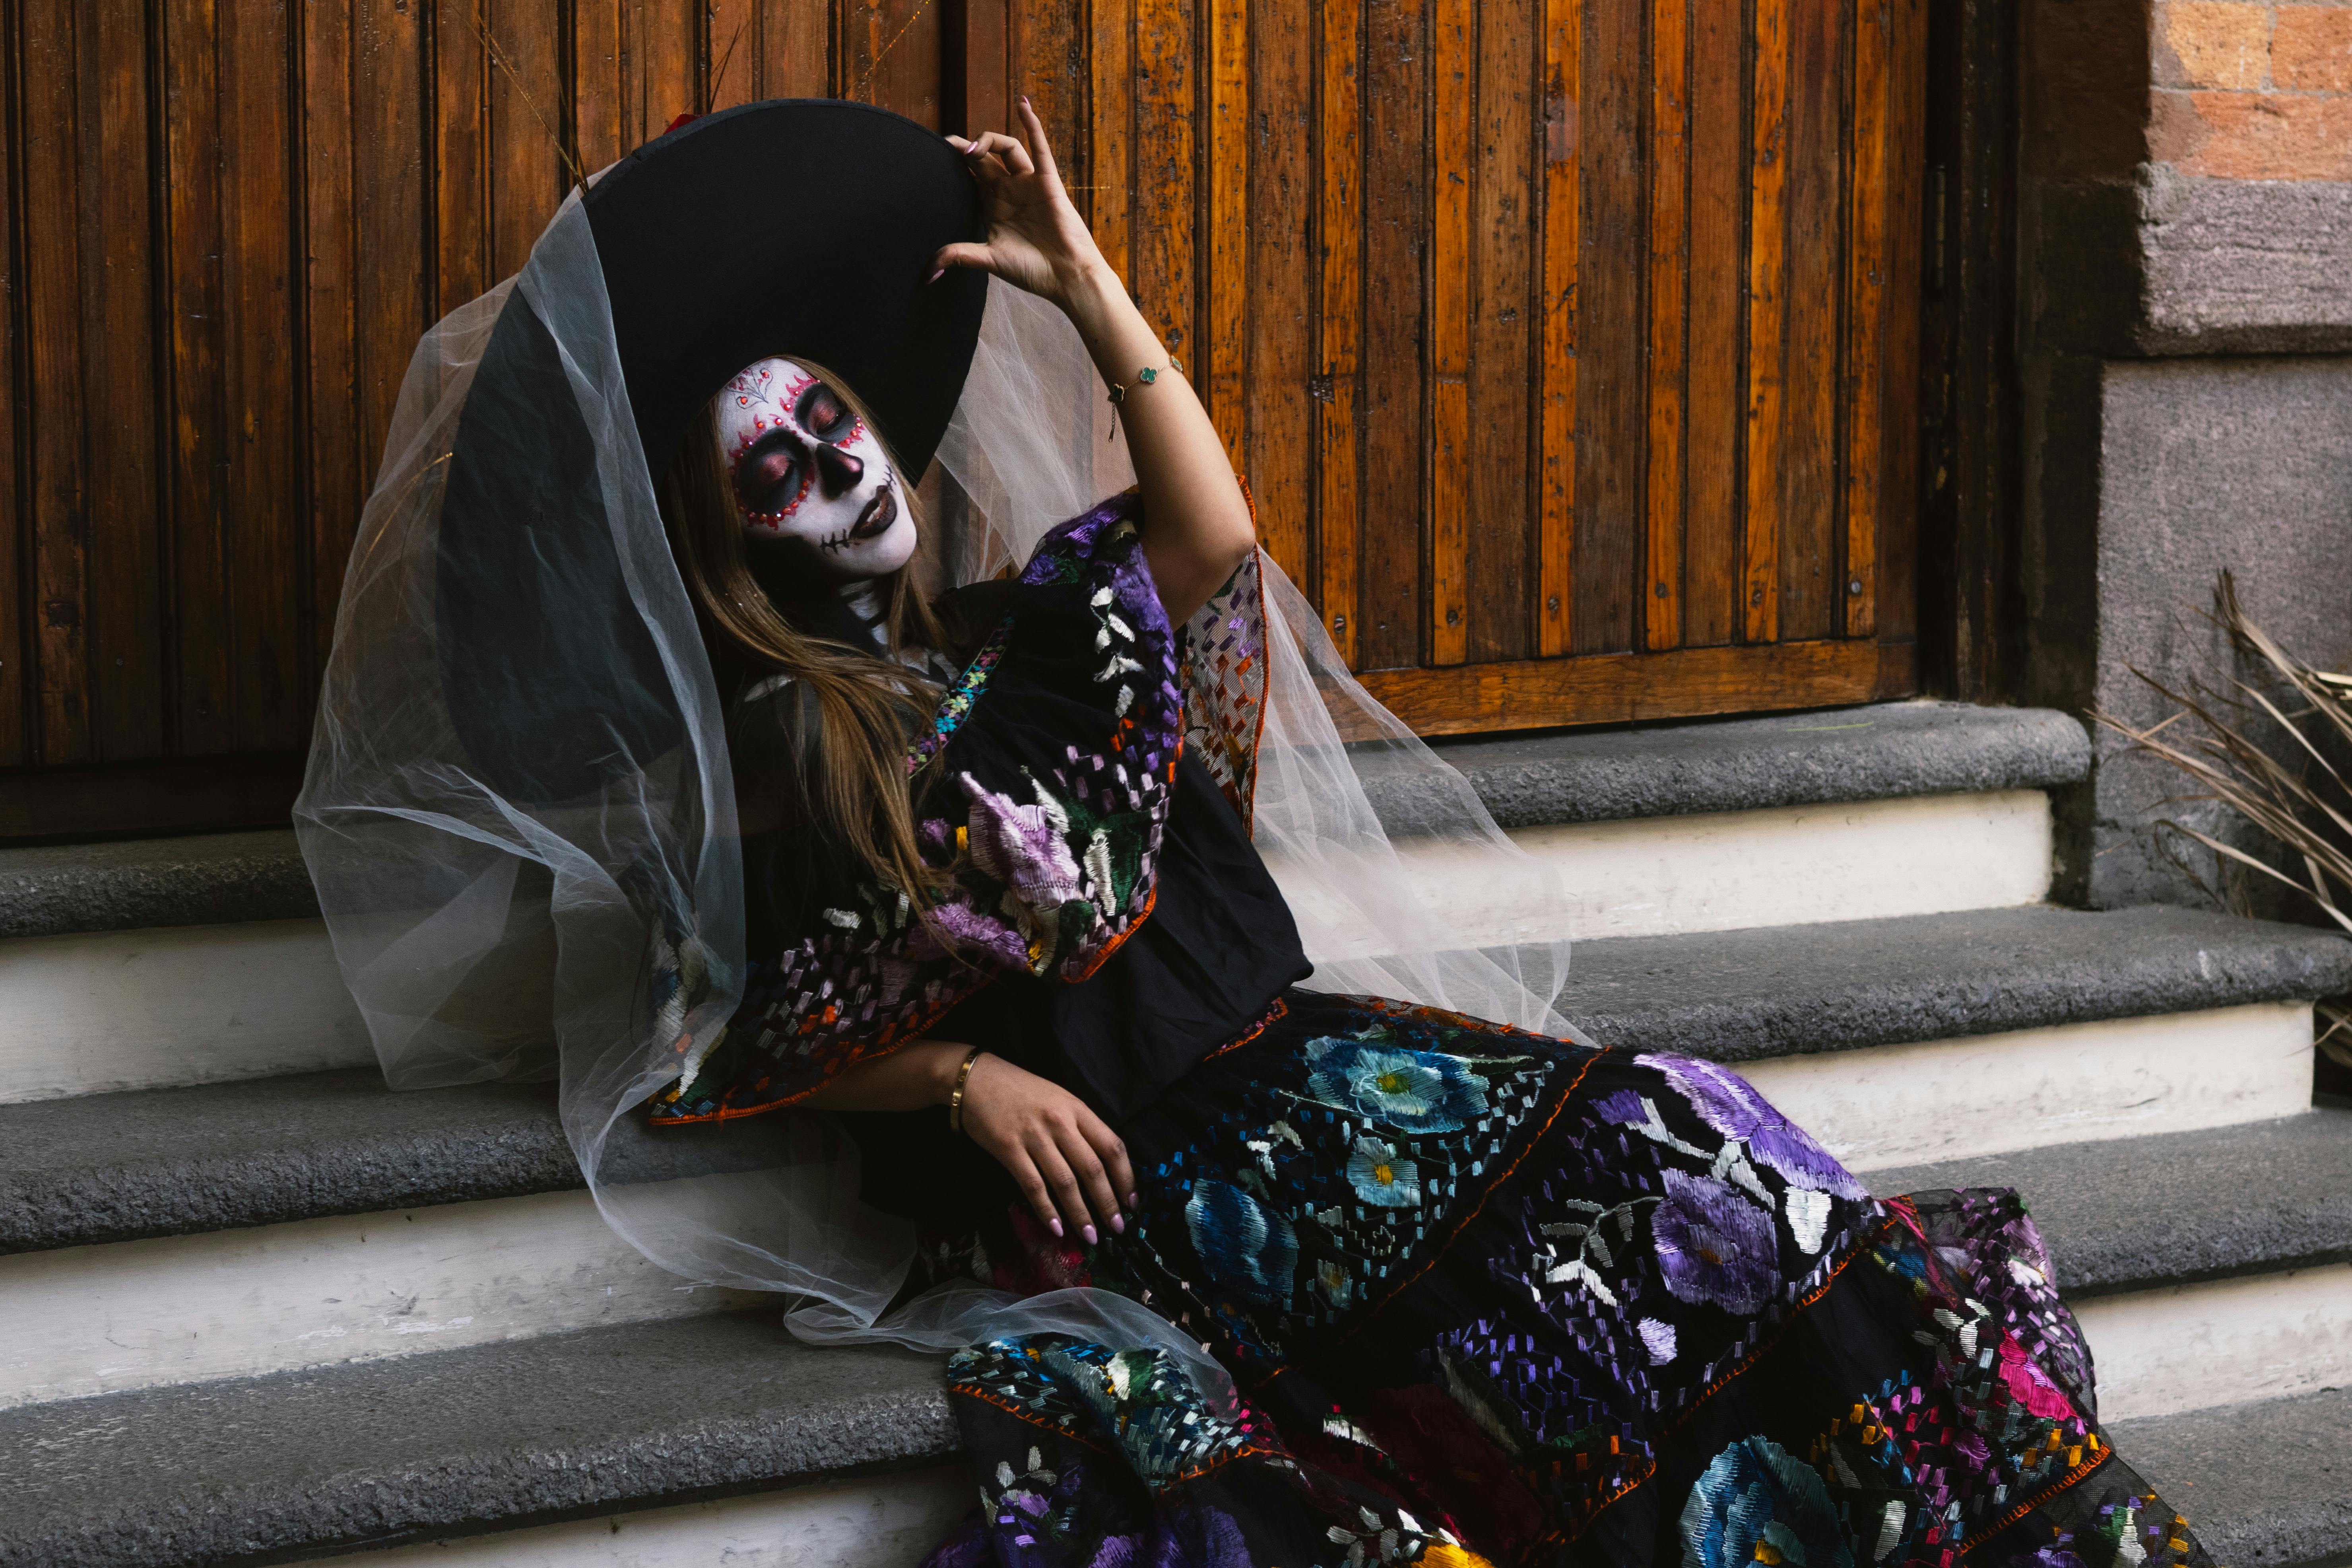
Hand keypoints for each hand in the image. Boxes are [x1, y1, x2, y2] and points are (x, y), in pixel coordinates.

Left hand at [933, 98, 1109, 309]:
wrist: (1066, 278)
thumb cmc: (1033, 270)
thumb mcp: (989, 260)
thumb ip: (959, 256)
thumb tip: (926, 272)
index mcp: (994, 206)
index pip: (970, 176)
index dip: (954, 163)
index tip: (932, 157)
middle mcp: (1009, 191)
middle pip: (983, 158)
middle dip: (965, 148)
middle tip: (946, 144)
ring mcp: (1028, 184)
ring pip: (1007, 148)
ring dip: (989, 139)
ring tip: (973, 149)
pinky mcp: (1047, 180)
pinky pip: (1039, 147)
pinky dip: (1032, 124)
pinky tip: (1022, 103)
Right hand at [958, 1051, 1136, 1243]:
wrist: (977, 1079)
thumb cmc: (1022, 1090)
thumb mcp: (1060, 1100)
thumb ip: (1080, 1127)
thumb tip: (1103, 1166)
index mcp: (1077, 1109)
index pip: (1112, 1146)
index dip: (1126, 1177)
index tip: (1132, 1201)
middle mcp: (1060, 1122)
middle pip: (1092, 1169)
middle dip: (1108, 1203)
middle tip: (1118, 1228)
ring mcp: (1034, 1136)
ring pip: (1065, 1182)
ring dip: (1081, 1214)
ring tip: (1091, 1236)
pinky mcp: (1009, 1149)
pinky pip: (1033, 1186)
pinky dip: (1046, 1210)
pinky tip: (1057, 1228)